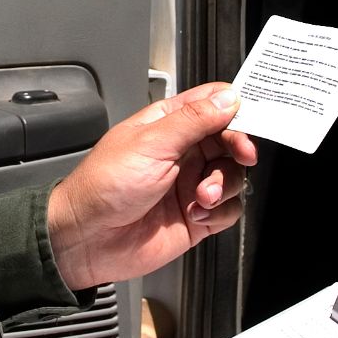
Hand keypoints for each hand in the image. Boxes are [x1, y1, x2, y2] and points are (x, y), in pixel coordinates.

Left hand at [47, 82, 258, 291]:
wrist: (87, 240)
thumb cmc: (103, 186)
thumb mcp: (151, 144)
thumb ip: (193, 120)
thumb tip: (228, 98)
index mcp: (168, 124)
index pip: (213, 104)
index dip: (236, 109)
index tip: (251, 120)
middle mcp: (183, 152)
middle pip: (230, 140)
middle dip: (238, 148)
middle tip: (241, 156)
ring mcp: (190, 184)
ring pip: (233, 175)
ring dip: (225, 185)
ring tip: (202, 197)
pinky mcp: (196, 216)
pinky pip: (229, 209)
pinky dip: (220, 212)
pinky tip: (197, 215)